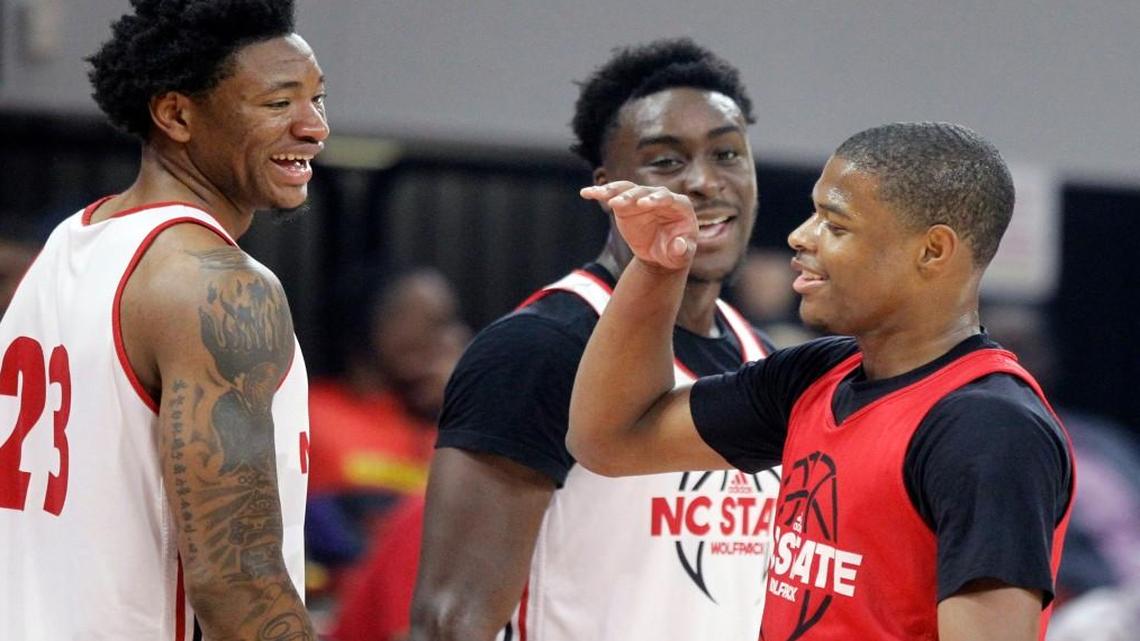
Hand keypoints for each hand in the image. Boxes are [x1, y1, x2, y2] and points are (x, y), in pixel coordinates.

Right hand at [581, 181, 697, 270]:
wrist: (658, 254)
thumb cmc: (674, 253)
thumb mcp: (681, 255)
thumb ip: (682, 251)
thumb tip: (679, 246)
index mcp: (679, 206)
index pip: (668, 198)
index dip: (656, 199)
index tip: (643, 204)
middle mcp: (660, 197)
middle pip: (644, 191)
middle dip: (632, 196)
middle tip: (618, 204)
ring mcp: (641, 198)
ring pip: (627, 189)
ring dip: (614, 191)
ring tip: (601, 195)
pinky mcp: (626, 204)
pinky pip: (612, 195)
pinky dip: (600, 193)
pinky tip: (586, 193)